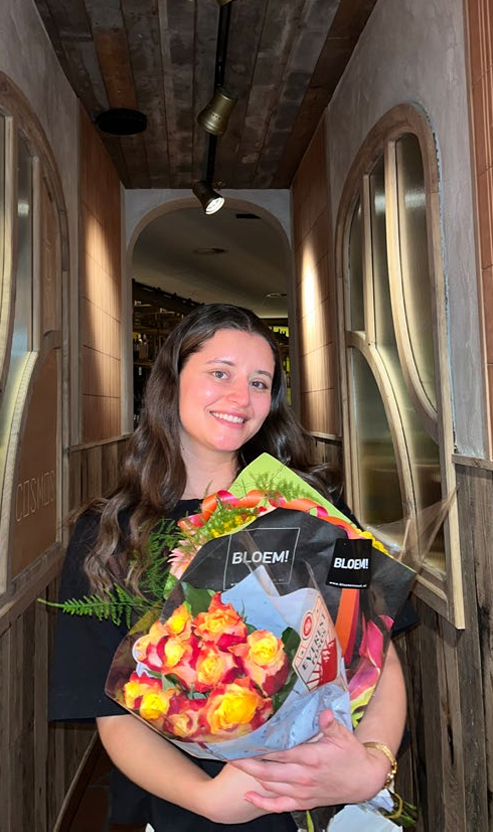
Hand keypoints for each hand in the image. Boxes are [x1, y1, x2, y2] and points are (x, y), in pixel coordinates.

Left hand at [230, 709, 390, 812]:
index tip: (243, 740)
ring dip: (252, 777)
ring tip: (236, 766)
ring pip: (270, 786)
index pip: (278, 753)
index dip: (259, 748)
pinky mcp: (304, 802)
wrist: (365, 781)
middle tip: (229, 754)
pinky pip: (279, 805)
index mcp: (311, 758)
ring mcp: (302, 792)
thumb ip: (329, 724)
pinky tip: (249, 795)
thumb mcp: (343, 735)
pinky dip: (262, 802)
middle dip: (246, 763)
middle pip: (268, 772)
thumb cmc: (353, 755)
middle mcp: (303, 777)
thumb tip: (322, 712)